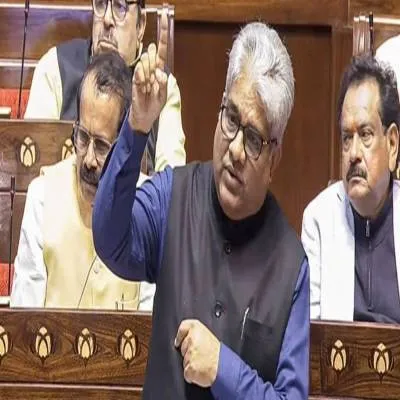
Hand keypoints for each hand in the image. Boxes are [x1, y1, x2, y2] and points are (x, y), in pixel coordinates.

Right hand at [129, 9, 168, 132]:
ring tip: (148, 88)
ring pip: (146, 64)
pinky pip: (140, 75)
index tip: (164, 17)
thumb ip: (163, 83)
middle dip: (153, 65)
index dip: (163, 35)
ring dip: (148, 77)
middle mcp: (151, 70)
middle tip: (152, 80)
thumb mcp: (163, 96)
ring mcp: (143, 74)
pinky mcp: (136, 81)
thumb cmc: (153, 106)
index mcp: (160, 71)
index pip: (163, 50)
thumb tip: (159, 71)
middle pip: (153, 55)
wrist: (142, 118)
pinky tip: (143, 87)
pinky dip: (142, 80)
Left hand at [175, 319, 219, 387]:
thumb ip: (196, 334)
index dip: (180, 335)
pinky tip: (201, 370)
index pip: (183, 327)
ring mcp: (189, 354)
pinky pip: (187, 372)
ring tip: (203, 362)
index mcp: (196, 328)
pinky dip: (192, 374)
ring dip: (191, 363)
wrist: (225, 368)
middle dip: (188, 351)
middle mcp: (191, 339)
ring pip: (184, 360)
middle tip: (201, 354)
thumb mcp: (208, 336)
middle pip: (182, 346)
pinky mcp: (189, 368)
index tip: (178, 341)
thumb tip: (187, 338)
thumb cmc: (219, 353)